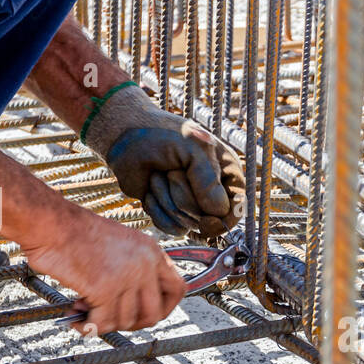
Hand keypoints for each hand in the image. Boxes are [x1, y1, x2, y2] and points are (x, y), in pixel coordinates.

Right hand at [23, 211, 185, 334]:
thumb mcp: (120, 245)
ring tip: (84, 308)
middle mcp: (144, 264)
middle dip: (132, 323)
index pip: (177, 289)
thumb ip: (134, 271)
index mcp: (151, 251)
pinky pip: (102, 323)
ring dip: (103, 322)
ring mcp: (127, 277)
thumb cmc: (75, 233)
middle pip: (154, 313)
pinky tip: (76, 319)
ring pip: (126, 321)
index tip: (146, 314)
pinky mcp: (105, 289)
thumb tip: (134, 305)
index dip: (165, 308)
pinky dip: (88, 327)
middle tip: (111, 318)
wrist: (51, 223)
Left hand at [83, 85, 245, 238]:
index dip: (224, 217)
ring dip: (166, 199)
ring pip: (188, 223)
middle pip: (209, 219)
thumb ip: (209, 182)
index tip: (208, 217)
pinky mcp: (171, 213)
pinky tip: (150, 189)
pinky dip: (156, 209)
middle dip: (184, 197)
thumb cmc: (161, 136)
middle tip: (170, 171)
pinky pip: (171, 228)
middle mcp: (212, 191)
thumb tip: (217, 215)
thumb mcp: (192, 150)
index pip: (237, 208)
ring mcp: (192, 204)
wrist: (126, 137)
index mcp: (227, 172)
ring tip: (158, 175)